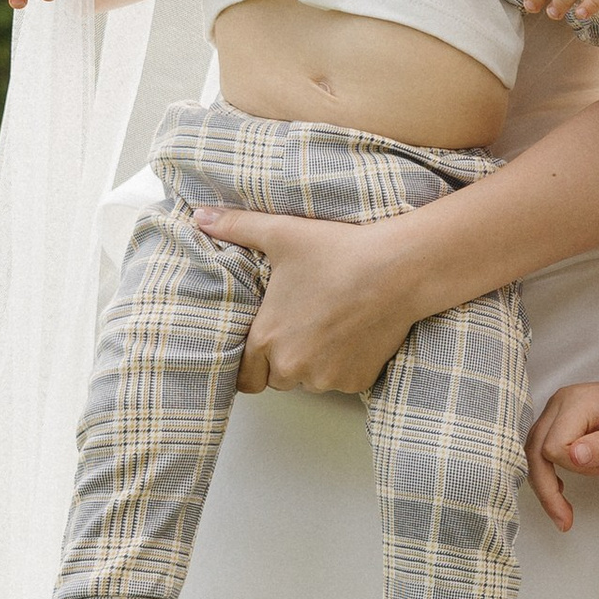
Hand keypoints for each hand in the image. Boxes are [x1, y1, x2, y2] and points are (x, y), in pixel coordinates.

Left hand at [198, 205, 421, 394]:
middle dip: (285, 359)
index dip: (251, 363)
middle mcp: (294, 367)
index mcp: (267, 339)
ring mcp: (328, 378)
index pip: (244, 378)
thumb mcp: (281, 234)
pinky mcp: (357, 381)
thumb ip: (236, 227)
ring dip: (315, 364)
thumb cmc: (338, 251)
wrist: (399, 268)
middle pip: (278, 378)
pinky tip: (353, 334)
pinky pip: (342, 381)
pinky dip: (345, 365)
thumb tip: (199, 216)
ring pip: (311, 381)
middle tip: (301, 325)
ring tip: (329, 325)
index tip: (263, 345)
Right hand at [526, 377, 598, 532]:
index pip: (554, 446)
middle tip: (564, 522)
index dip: (576, 469)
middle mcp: (559, 402)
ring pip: (534, 450)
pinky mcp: (560, 418)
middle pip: (535, 450)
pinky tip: (561, 487)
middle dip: (546, 489)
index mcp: (576, 402)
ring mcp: (557, 408)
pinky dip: (548, 470)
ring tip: (562, 512)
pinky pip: (543, 446)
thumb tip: (573, 458)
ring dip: (545, 483)